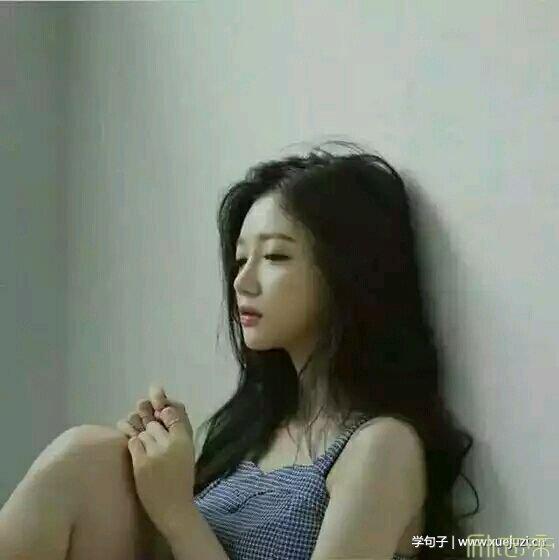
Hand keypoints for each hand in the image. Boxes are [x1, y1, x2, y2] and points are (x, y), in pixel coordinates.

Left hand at [117, 385, 195, 538]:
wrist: (175, 508)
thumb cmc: (181, 479)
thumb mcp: (187, 451)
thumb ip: (178, 430)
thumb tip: (163, 407)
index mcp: (186, 439)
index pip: (172, 412)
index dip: (161, 403)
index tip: (155, 395)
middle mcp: (172, 443)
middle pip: (154, 422)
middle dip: (149, 425)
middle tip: (148, 429)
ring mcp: (156, 452)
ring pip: (143, 431)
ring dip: (140, 435)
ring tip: (142, 442)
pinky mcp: (142, 462)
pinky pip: (133, 442)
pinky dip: (133, 443)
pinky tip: (136, 449)